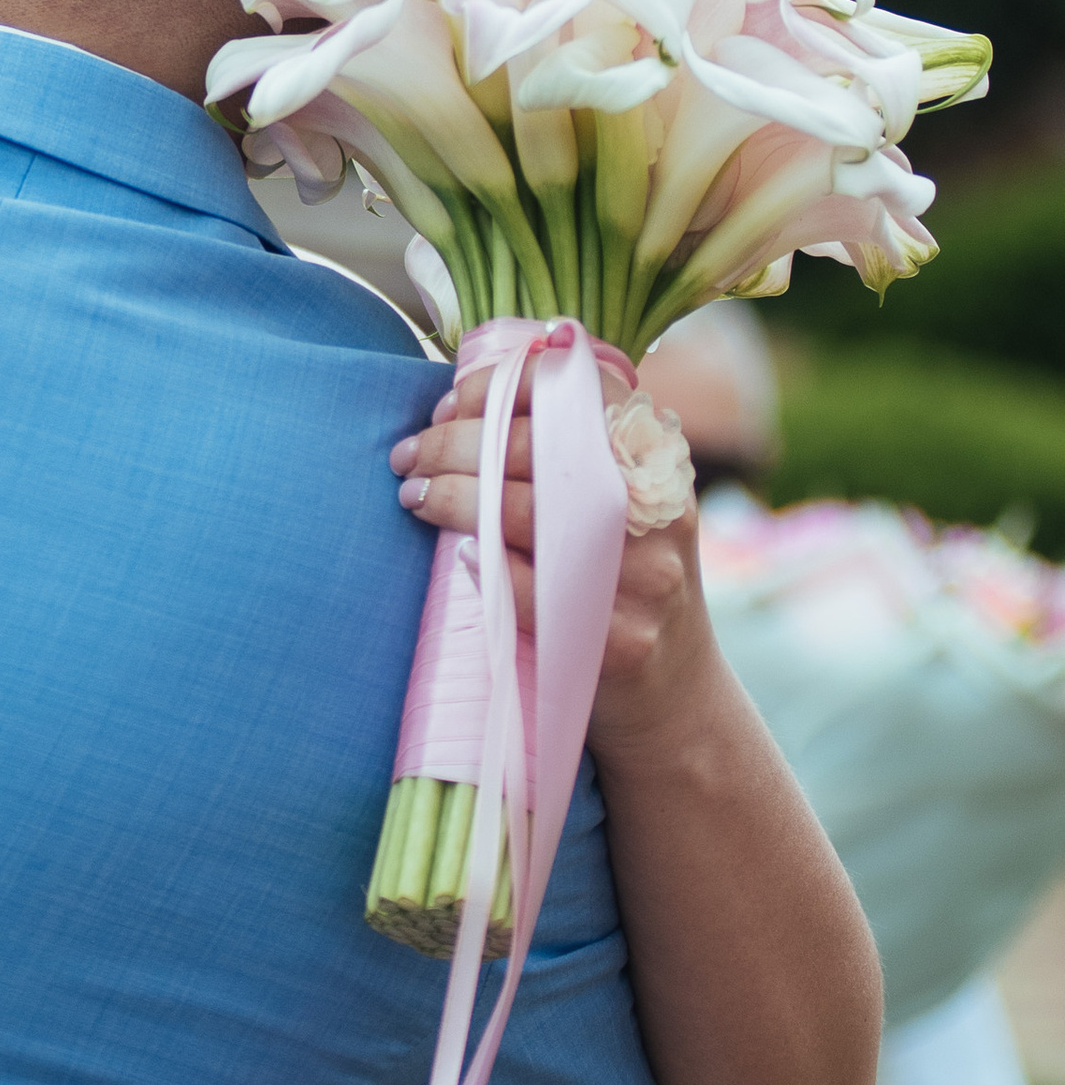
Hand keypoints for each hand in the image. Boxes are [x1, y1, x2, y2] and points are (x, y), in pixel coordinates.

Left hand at [386, 337, 717, 743]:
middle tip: (409, 452)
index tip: (449, 402)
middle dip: (453, 441)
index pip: (581, 389)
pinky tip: (457, 553)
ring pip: (521, 511)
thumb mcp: (624, 507)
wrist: (674, 700)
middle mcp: (656, 510)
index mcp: (657, 463)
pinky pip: (530, 589)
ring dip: (449, 494)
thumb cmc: (624, 585)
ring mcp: (641, 576)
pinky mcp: (615, 639)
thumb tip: (467, 401)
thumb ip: (570, 453)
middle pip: (535, 447)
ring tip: (412, 491)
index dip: (504, 384)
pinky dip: (485, 564)